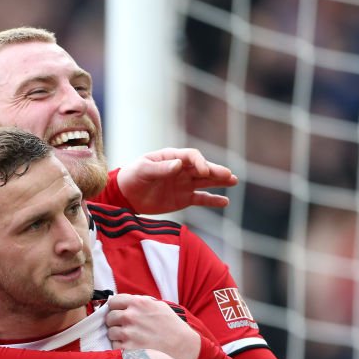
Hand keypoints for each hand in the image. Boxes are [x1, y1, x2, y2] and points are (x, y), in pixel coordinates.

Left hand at [106, 294, 201, 358]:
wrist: (184, 348)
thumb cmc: (172, 326)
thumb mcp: (159, 306)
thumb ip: (139, 302)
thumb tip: (122, 302)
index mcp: (138, 303)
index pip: (113, 301)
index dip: (115, 308)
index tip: (119, 313)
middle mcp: (130, 316)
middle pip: (110, 317)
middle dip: (115, 322)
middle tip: (126, 328)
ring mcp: (127, 333)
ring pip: (111, 332)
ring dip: (117, 336)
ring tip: (131, 339)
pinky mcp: (127, 349)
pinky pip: (115, 346)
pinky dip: (121, 347)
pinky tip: (133, 347)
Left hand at [115, 148, 236, 212]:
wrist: (126, 195)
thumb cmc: (132, 177)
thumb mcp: (143, 170)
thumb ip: (160, 168)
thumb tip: (178, 165)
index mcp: (172, 157)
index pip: (191, 157)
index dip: (200, 163)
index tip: (204, 171)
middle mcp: (182, 169)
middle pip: (202, 168)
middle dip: (215, 171)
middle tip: (229, 175)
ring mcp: (184, 184)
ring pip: (205, 182)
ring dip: (219, 181)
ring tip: (233, 181)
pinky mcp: (183, 198)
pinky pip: (201, 199)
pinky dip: (212, 200)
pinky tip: (225, 201)